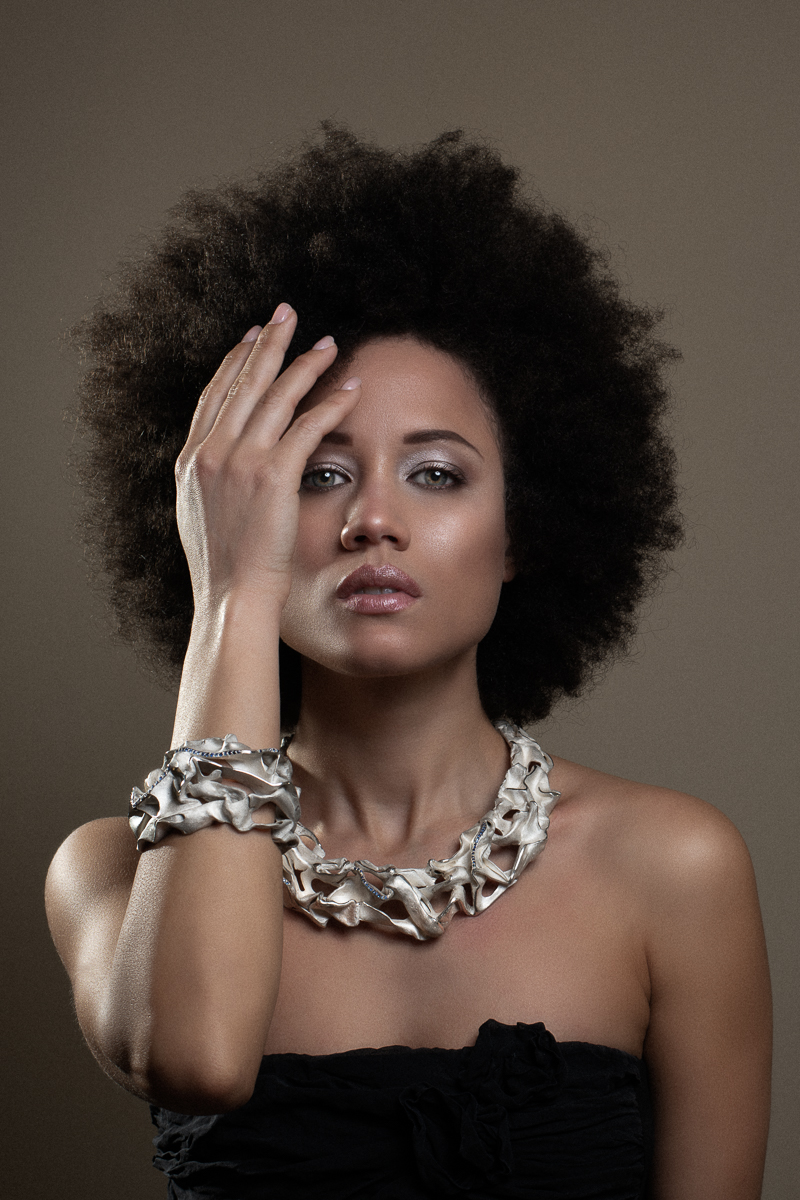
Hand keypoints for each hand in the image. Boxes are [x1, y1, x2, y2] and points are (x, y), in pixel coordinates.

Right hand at [175, 304, 360, 614]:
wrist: (231, 597)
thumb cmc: (224, 570)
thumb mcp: (201, 518)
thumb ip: (210, 485)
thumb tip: (221, 471)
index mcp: (191, 461)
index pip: (214, 396)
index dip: (235, 362)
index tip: (252, 337)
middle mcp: (211, 452)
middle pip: (244, 382)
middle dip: (268, 342)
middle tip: (286, 312)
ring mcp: (240, 461)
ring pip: (277, 396)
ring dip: (306, 363)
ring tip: (329, 342)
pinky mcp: (273, 475)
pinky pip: (308, 426)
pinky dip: (331, 404)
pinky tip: (350, 388)